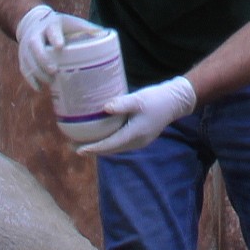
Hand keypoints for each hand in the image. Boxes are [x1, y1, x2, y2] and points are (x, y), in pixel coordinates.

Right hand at [13, 6, 104, 90]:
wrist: (33, 22)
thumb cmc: (59, 26)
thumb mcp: (72, 23)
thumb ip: (87, 29)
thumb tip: (107, 35)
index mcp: (51, 24)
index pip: (52, 30)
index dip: (55, 38)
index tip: (60, 46)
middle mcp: (36, 34)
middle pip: (35, 46)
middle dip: (43, 59)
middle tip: (53, 71)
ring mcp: (26, 45)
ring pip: (28, 59)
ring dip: (37, 72)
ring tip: (50, 82)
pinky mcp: (22, 55)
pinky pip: (23, 68)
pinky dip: (30, 79)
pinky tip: (39, 88)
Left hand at [77, 77, 196, 155]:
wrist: (175, 102)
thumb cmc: (156, 99)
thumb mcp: (138, 99)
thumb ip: (122, 104)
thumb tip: (105, 108)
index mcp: (134, 134)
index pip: (110, 145)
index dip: (93, 148)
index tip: (79, 150)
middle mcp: (136, 142)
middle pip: (110, 150)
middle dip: (92, 150)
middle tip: (74, 147)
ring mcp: (139, 141)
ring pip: (115, 148)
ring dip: (100, 147)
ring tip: (83, 144)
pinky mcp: (140, 137)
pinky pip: (120, 143)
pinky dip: (108, 143)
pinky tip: (100, 137)